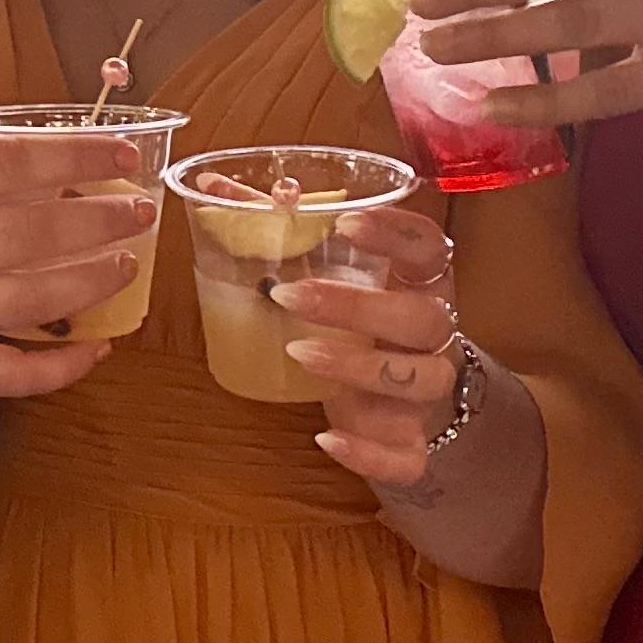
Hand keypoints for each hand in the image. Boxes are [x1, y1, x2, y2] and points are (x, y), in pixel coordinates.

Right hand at [0, 127, 154, 410]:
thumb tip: (20, 149)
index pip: (9, 163)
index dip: (74, 156)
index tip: (120, 152)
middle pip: (35, 232)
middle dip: (101, 220)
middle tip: (140, 210)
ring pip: (34, 301)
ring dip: (92, 282)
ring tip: (126, 263)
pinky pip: (8, 374)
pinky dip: (57, 368)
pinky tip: (95, 348)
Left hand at [273, 204, 463, 490]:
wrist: (406, 401)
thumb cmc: (360, 322)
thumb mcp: (329, 276)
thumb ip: (276, 230)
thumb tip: (208, 187)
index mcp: (421, 281)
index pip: (427, 247)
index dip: (395, 232)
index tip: (345, 221)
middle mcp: (435, 333)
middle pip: (421, 316)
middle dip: (358, 304)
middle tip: (288, 293)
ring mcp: (428, 390)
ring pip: (419, 379)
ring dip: (359, 366)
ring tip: (298, 352)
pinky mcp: (414, 442)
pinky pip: (407, 455)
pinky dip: (369, 453)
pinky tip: (326, 438)